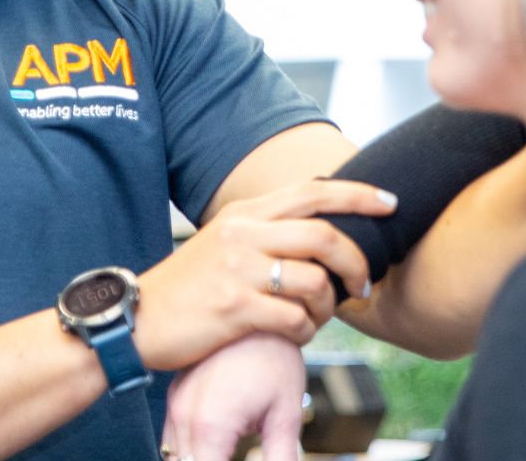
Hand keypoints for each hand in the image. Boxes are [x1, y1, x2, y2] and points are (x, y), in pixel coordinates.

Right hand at [135, 179, 391, 370]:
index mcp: (244, 213)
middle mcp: (243, 233)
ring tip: (316, 317)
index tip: (390, 202)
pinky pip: (295, 320)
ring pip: (315, 282)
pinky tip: (293, 334)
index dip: (358, 195)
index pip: (312, 191)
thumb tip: (320, 235)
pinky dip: (305, 332)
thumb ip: (264, 232)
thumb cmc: (186, 287)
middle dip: (357, 262)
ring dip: (328, 307)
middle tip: (363, 285)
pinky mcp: (234, 309)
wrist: (136, 317)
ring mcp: (238, 270)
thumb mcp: (222, 242)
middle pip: (324, 235)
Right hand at [163, 333, 307, 460]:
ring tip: (229, 450)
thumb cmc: (274, 355)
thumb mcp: (284, 411)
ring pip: (174, 455)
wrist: (256, 300)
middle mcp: (183, 416)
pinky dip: (191, 449)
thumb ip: (280, 455)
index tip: (247, 458)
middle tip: (239, 451)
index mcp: (209, 425)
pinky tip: (217, 446)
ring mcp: (175, 403)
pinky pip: (173, 435)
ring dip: (198, 459)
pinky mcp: (176, 394)